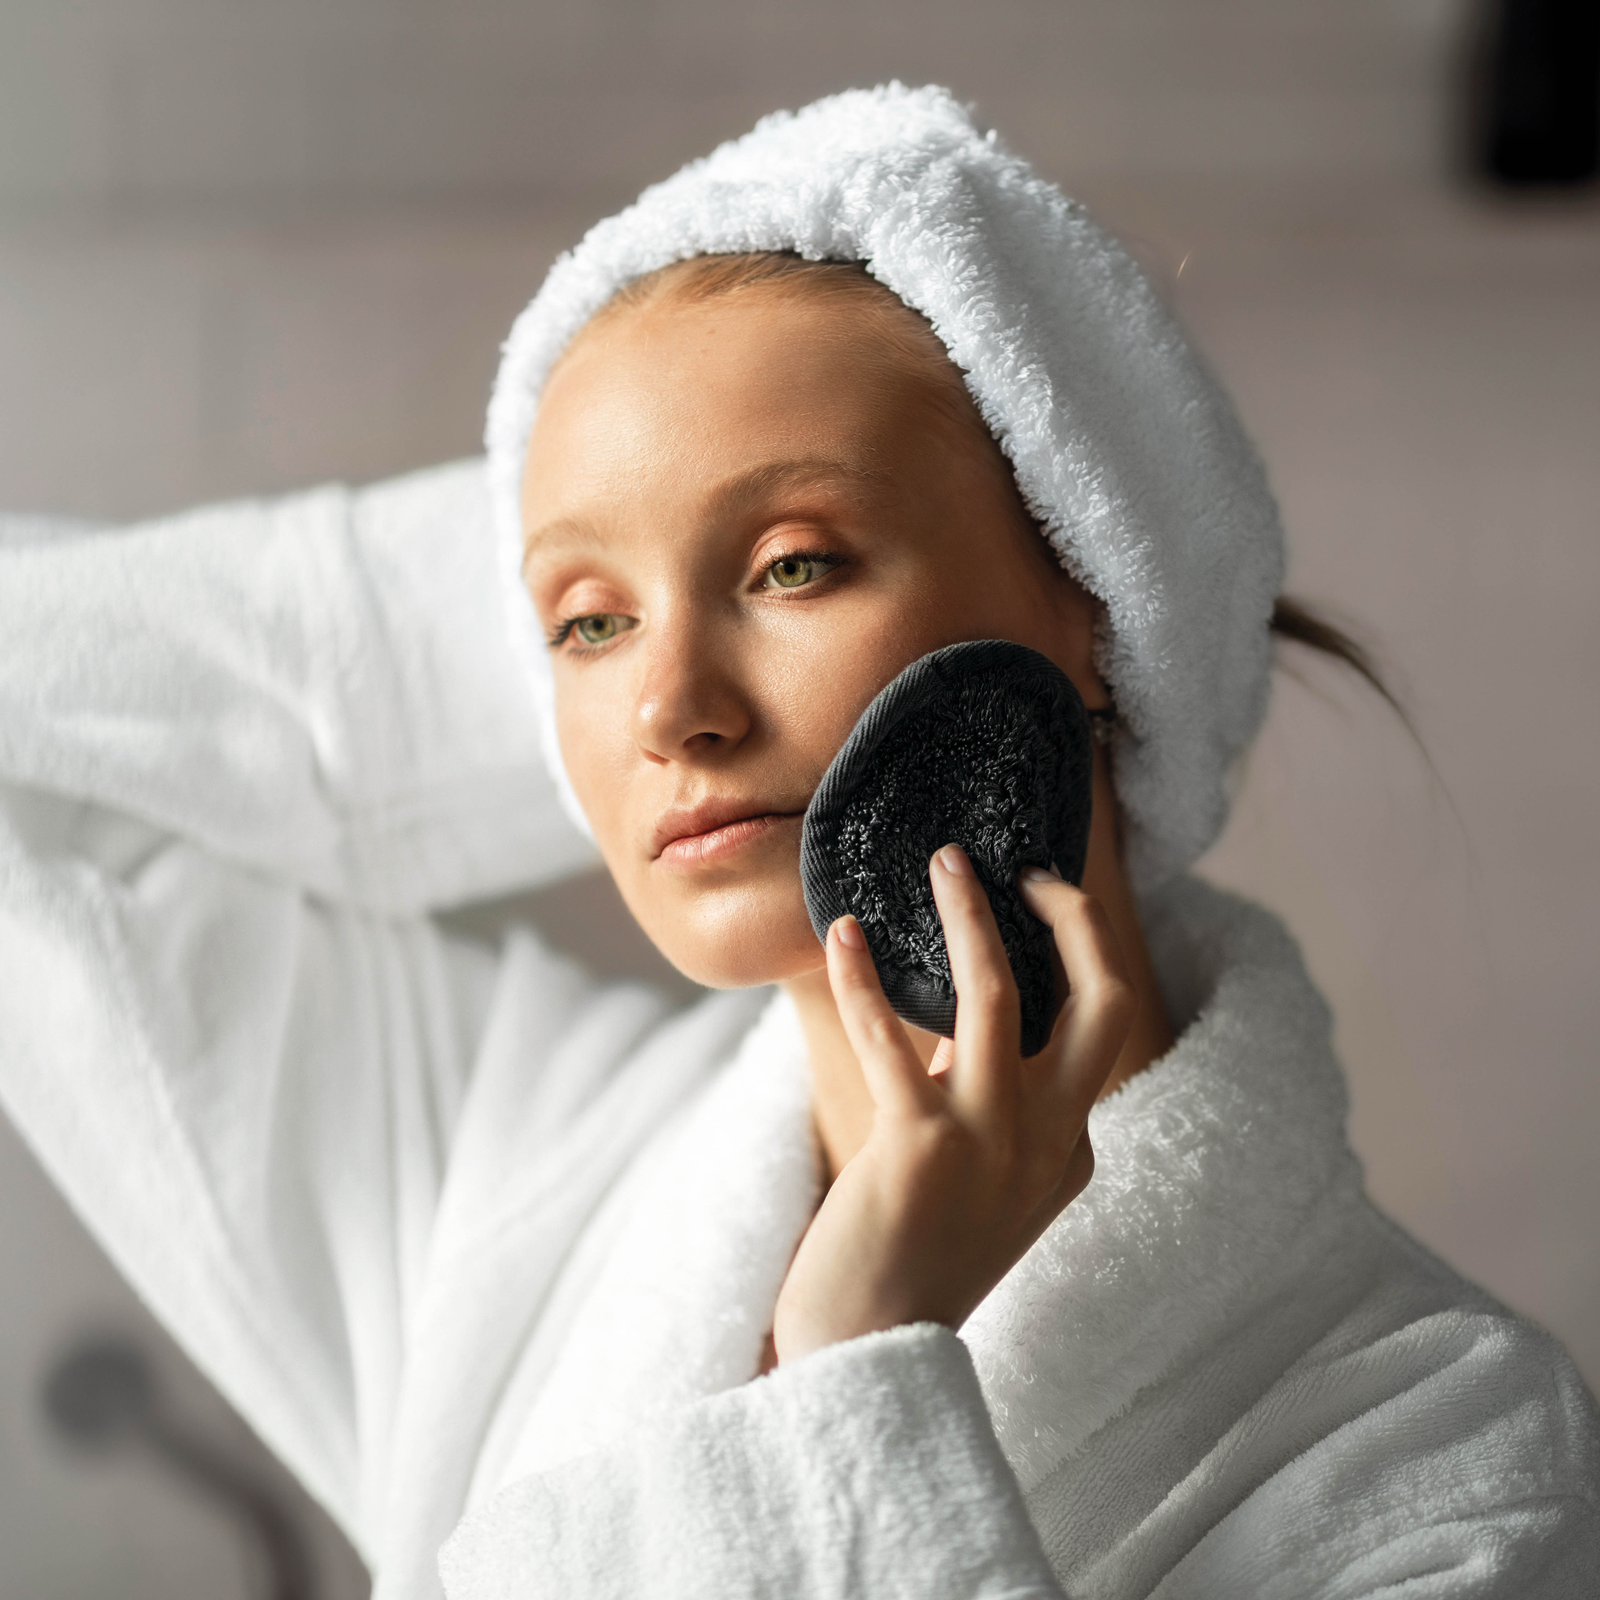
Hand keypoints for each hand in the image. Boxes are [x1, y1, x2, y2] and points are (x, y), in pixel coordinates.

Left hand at [772, 845, 1133, 1363]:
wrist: (865, 1356)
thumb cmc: (908, 1258)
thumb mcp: (971, 1173)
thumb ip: (979, 1097)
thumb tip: (957, 1013)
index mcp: (1069, 1149)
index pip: (1100, 1027)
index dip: (1075, 951)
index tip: (1034, 900)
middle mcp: (1050, 1141)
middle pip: (1104, 1000)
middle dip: (1074, 919)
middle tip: (1024, 868)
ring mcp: (992, 1144)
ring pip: (998, 994)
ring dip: (967, 915)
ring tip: (939, 862)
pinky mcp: (920, 1149)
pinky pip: (889, 1036)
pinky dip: (859, 977)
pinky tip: (838, 937)